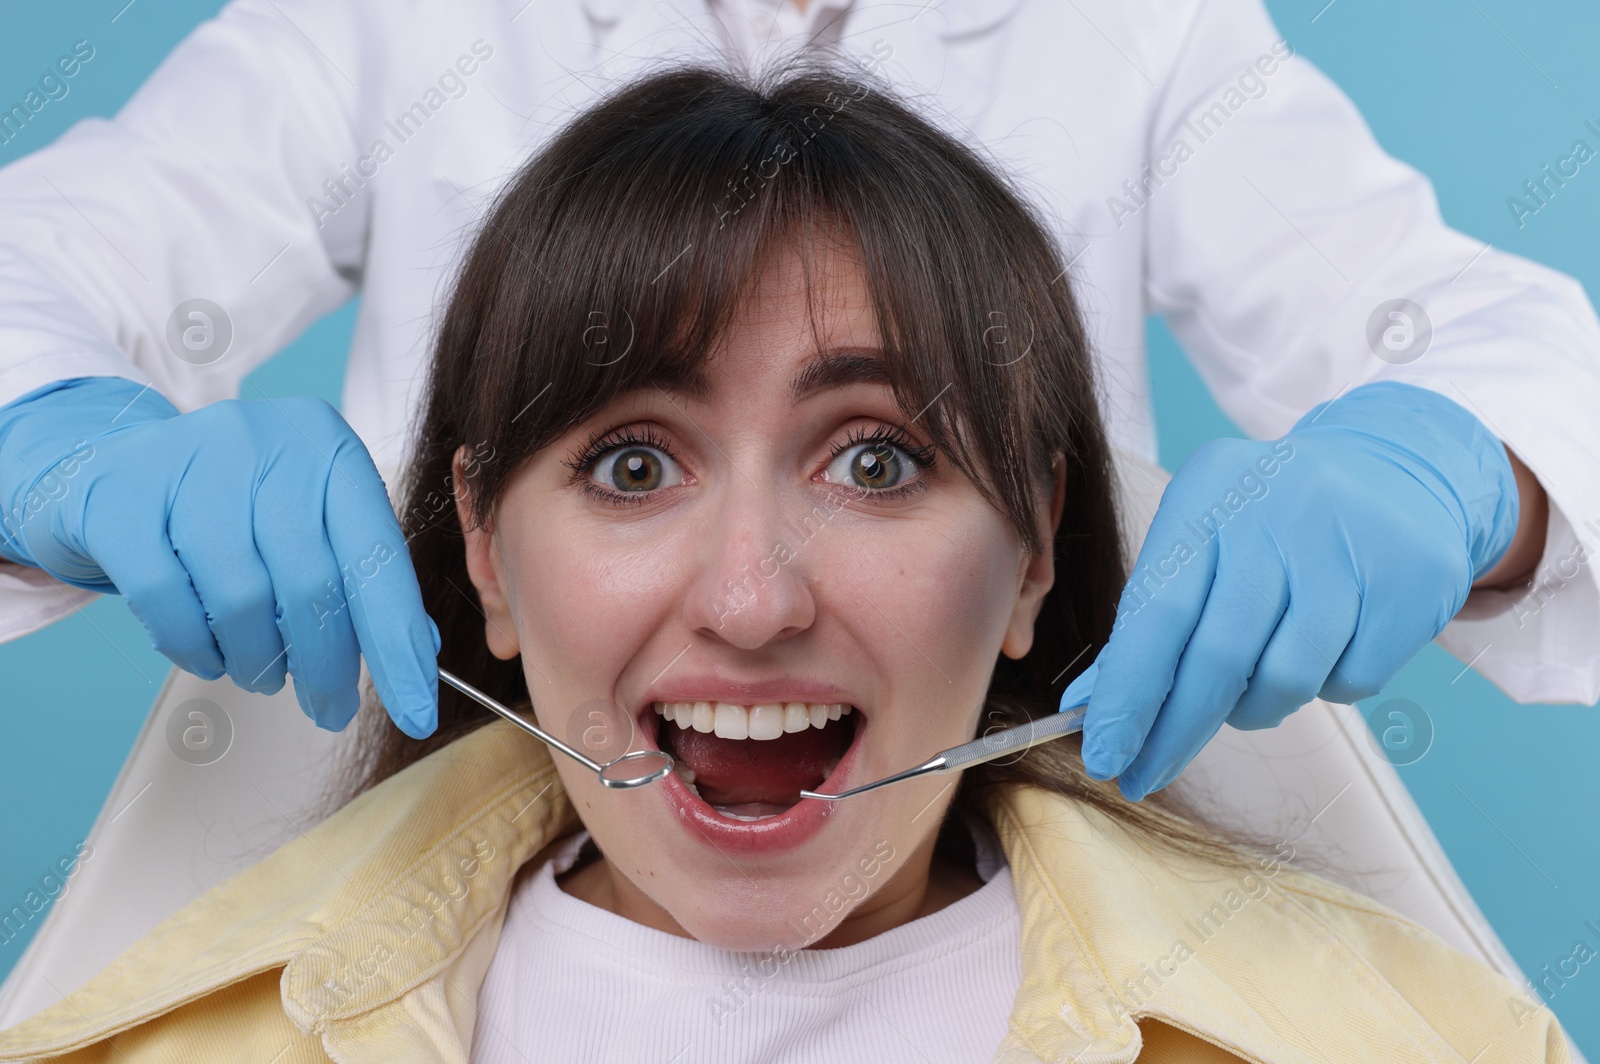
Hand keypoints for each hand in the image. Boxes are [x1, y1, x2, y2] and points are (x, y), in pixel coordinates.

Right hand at [0, 376, 438, 736]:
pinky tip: (209, 655)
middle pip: (312, 584)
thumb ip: (363, 575)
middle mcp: (265, 444)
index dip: (399, 641)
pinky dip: (194, 648)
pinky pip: (167, 602)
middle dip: (327, 666)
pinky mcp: (120, 500)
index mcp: (328, 446)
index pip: (377, 554)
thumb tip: (420, 650)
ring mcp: (188, 465)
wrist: (113, 463)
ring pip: (241, 600)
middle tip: (330, 706)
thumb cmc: (231, 502)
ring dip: (258, 660)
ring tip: (262, 671)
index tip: (416, 709)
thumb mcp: (309, 519)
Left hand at [1059, 381, 1519, 800]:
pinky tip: (1320, 654)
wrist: (1393, 472)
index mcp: (1209, 496)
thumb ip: (1143, 622)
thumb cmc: (1264, 524)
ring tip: (1245, 694)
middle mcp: (1277, 514)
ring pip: (1285, 680)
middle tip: (1143, 778)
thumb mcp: (1195, 542)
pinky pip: (1350, 682)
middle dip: (1174, 731)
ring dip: (1252, 710)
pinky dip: (1323, 688)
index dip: (1128, 695)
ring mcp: (1350, 549)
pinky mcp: (1411, 585)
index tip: (1104, 758)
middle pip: (1218, 655)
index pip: (1156, 611)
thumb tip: (1087, 707)